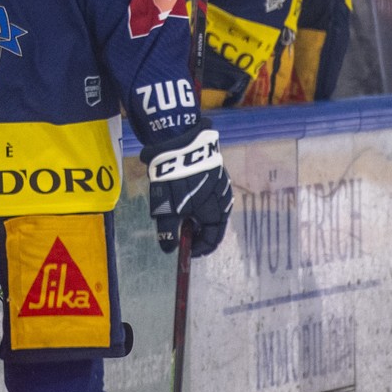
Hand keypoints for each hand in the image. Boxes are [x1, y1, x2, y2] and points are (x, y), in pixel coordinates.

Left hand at [143, 125, 232, 257]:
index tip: (184, 251)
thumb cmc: (176, 180)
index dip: (197, 249)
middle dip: (196, 231)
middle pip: (212, 225)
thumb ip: (169, 230)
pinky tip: (182, 195)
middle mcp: (224, 200)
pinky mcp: (213, 170)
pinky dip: (196, 201)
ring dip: (196, 215)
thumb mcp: (168, 209)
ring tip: (178, 213)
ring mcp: (221, 184)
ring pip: (210, 208)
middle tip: (179, 231)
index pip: (212, 240)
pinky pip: (207, 193)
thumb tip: (169, 249)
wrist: (180, 141)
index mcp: (218, 213)